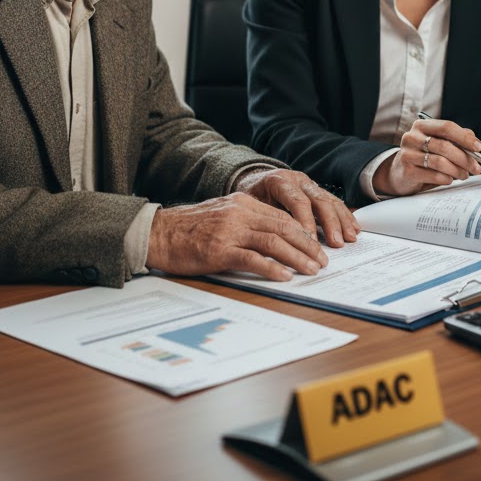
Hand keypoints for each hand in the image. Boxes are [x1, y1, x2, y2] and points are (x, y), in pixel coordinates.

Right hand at [146, 192, 333, 281]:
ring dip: (297, 257)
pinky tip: (285, 276)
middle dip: (307, 245)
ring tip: (312, 269)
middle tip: (322, 260)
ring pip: (273, 242)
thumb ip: (246, 221)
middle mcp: (240, 214)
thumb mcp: (222, 215)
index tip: (317, 245)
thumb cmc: (188, 228)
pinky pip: (252, 259)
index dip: (303, 231)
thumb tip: (274, 238)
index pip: (281, 216)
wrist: (158, 233)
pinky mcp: (219, 251)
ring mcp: (230, 232)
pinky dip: (272, 268)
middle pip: (283, 227)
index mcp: (242, 203)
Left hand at [234, 167, 359, 248]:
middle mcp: (297, 180)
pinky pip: (334, 201)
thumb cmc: (251, 199)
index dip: (306, 222)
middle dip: (330, 223)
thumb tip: (274, 243)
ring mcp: (309, 184)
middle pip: (318, 200)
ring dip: (341, 220)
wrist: (254, 181)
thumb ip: (263, 219)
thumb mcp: (249, 206)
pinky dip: (345, 215)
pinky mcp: (317, 190)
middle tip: (336, 243)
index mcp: (279, 181)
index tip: (312, 242)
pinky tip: (354, 227)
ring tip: (350, 238)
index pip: (297, 201)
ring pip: (329, 200)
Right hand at [374, 117, 480, 196]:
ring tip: (464, 175)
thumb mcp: (438, 142)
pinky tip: (449, 179)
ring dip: (457, 170)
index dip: (464, 137)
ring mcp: (407, 154)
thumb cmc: (424, 155)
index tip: (479, 147)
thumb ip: (455, 138)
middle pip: (445, 146)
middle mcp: (412, 137)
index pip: (446, 127)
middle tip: (476, 168)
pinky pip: (434, 175)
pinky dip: (446, 178)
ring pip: (440, 162)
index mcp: (421, 126)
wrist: (400, 173)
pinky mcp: (407, 171)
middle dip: (465, 158)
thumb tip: (474, 140)